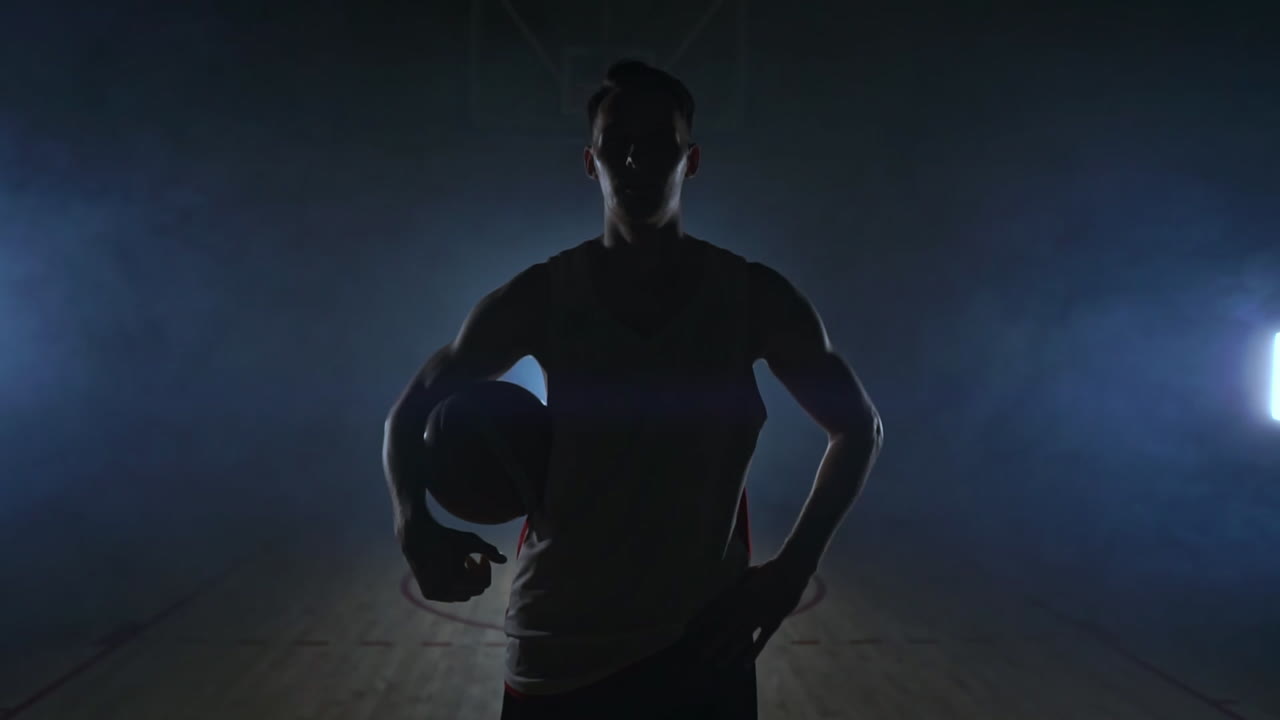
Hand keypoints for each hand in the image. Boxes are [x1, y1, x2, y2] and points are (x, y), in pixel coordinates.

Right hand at [398, 516, 506, 602]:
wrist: (416, 537)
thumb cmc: (446, 537)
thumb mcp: (470, 540)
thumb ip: (489, 550)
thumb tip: (505, 560)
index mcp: (456, 580)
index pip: (483, 584)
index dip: (486, 570)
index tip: (481, 557)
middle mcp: (444, 592)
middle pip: (475, 591)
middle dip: (476, 576)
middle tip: (470, 559)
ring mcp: (435, 595)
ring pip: (463, 596)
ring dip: (467, 582)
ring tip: (461, 564)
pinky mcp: (429, 594)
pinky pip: (451, 596)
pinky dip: (455, 586)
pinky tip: (451, 569)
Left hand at [686, 556, 813, 668]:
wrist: (791, 571)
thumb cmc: (768, 570)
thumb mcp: (747, 575)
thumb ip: (735, 586)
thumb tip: (724, 594)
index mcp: (736, 593)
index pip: (714, 609)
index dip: (701, 620)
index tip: (688, 630)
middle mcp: (745, 607)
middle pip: (724, 627)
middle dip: (712, 642)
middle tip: (700, 655)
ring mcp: (759, 616)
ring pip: (741, 636)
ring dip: (729, 651)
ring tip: (719, 664)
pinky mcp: (773, 622)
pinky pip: (762, 639)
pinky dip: (754, 652)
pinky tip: (745, 664)